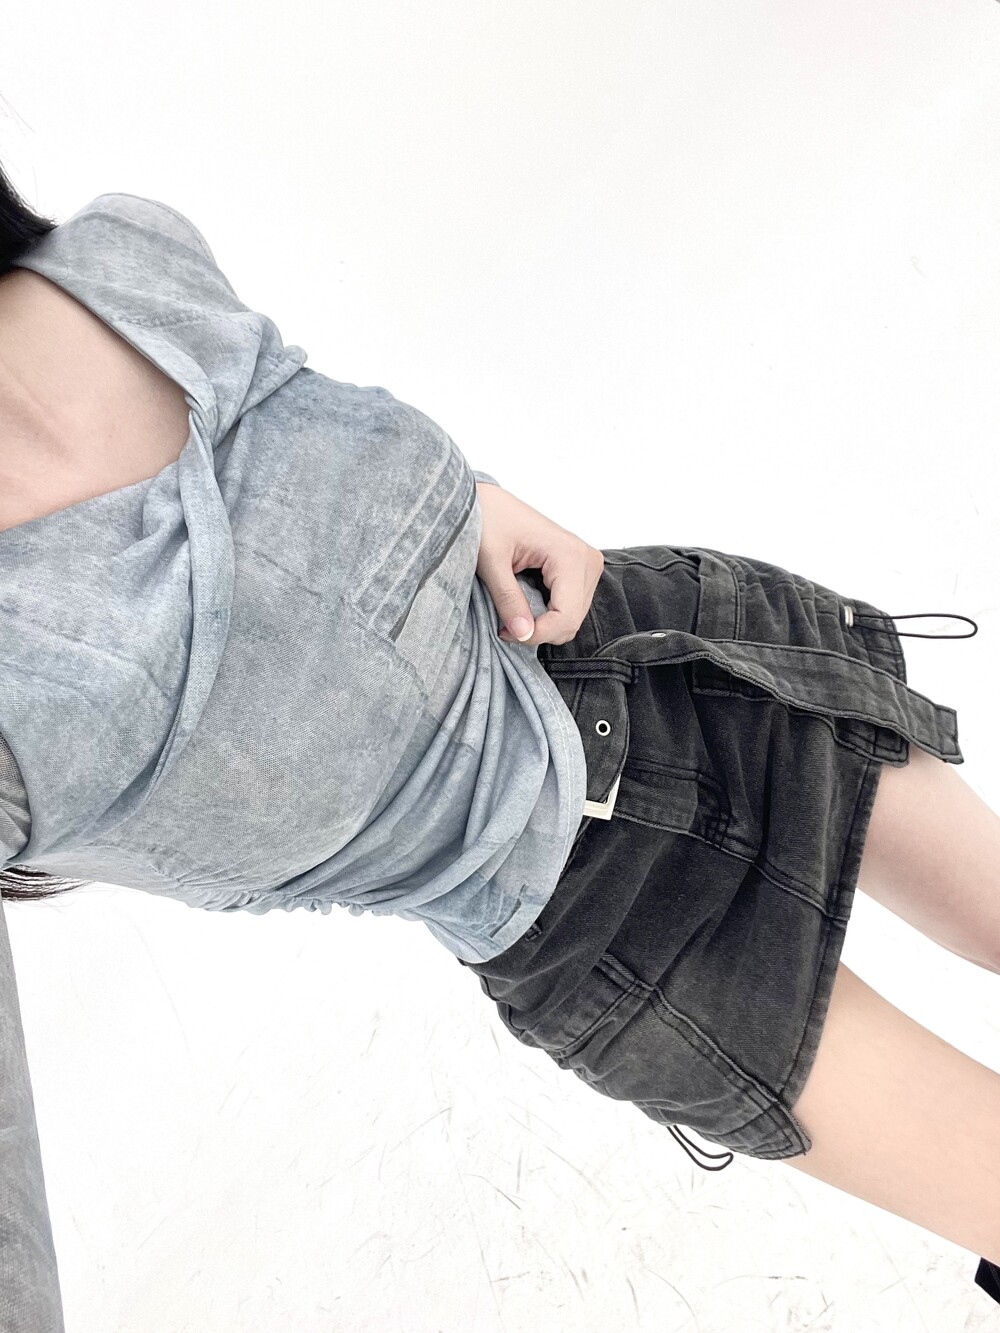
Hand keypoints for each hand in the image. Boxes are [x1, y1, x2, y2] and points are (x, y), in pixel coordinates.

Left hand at [475, 482, 603, 645]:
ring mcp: (587, 564)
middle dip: (539, 630)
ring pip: (572, 617)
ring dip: (542, 623)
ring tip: (514, 609)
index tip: (506, 632)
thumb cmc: (487, 519)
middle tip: (506, 624)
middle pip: (572, 621)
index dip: (537, 634)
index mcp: (570, 554)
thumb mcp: (491, 561)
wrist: (486, 500)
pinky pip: (569, 606)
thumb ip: (508, 599)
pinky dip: (546, 612)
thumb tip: (523, 634)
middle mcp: (587, 560)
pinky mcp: (580, 569)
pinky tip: (525, 599)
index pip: (566, 617)